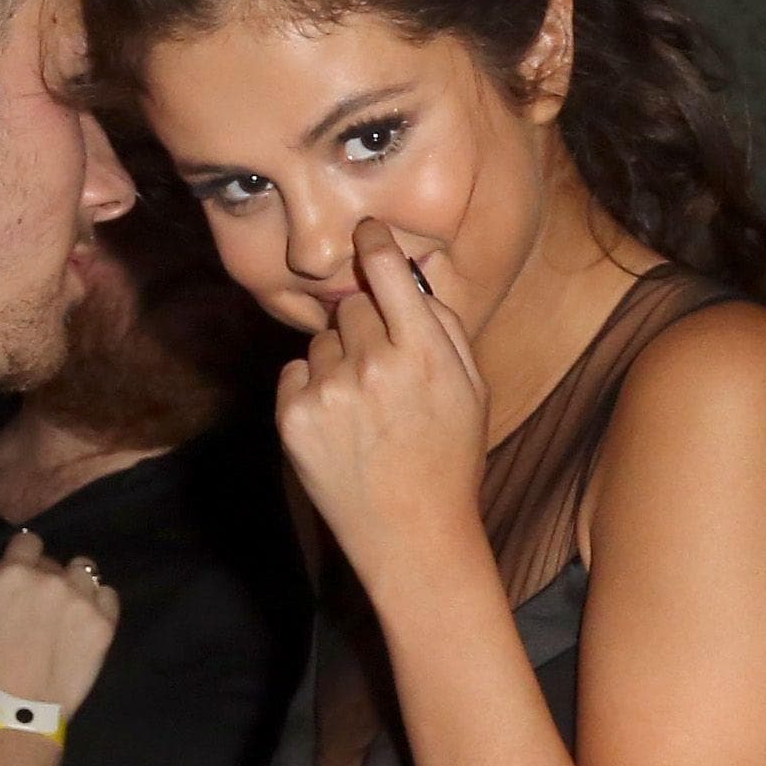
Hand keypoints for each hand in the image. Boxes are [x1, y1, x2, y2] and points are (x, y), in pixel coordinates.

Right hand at [0, 531, 119, 719]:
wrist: (15, 714)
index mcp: (13, 572)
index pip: (28, 542)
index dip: (25, 558)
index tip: (23, 576)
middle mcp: (51, 578)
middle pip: (56, 563)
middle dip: (48, 580)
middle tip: (40, 609)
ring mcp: (81, 600)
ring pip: (86, 573)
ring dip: (76, 587)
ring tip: (67, 613)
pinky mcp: (104, 625)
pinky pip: (109, 596)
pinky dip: (99, 604)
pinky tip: (86, 624)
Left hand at [276, 223, 487, 578]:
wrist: (411, 536)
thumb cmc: (448, 459)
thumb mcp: (471, 388)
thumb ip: (443, 324)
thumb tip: (410, 273)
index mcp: (423, 351)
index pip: (385, 269)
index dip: (373, 242)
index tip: (365, 230)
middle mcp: (373, 365)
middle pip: (351, 305)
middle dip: (364, 325)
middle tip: (381, 370)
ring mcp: (329, 392)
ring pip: (322, 341)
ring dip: (337, 361)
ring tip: (363, 410)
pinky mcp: (294, 418)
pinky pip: (295, 373)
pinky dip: (311, 390)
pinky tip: (339, 426)